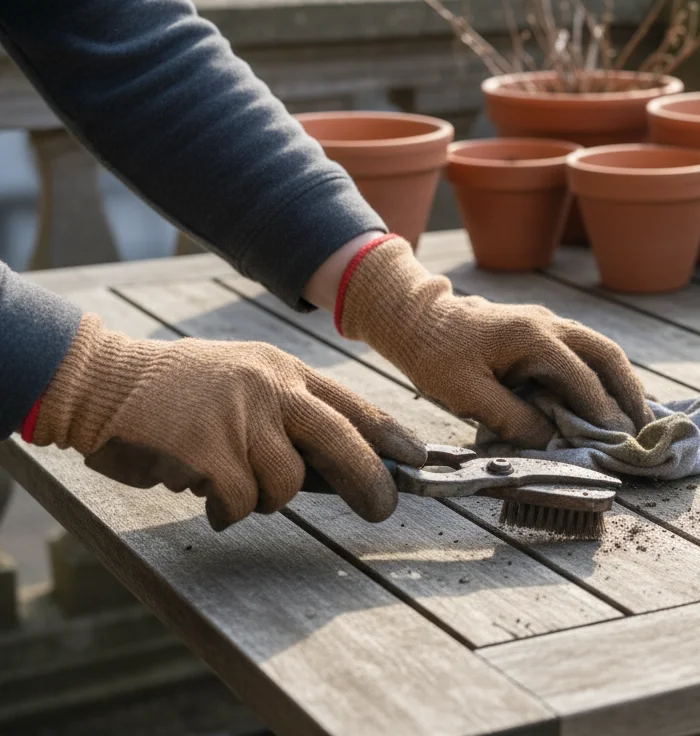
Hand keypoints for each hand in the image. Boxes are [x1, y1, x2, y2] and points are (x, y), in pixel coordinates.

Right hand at [30, 315, 424, 529]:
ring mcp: (240, 416)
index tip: (418, 459)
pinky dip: (227, 509)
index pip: (352, 404)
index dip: (390, 436)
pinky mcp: (209, 448)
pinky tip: (205, 493)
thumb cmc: (175, 394)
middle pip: (342, 441)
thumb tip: (342, 467)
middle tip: (382, 508)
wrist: (101, 381)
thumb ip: (288, 415)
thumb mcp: (243, 381)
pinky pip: (242, 500)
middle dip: (369, 481)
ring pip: (286, 484)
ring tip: (229, 482)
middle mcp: (269, 387)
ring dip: (263, 498)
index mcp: (282, 370)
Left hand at [336, 236, 653, 447]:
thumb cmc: (435, 356)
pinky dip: (604, 375)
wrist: (415, 318)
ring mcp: (549, 323)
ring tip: (636, 417)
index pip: (581, 378)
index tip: (618, 442)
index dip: (602, 412)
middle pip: (606, 355)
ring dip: (622, 382)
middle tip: (644, 428)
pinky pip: (585, 352)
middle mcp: (550, 324)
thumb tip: (551, 441)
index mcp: (532, 337)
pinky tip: (609, 398)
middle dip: (629, 392)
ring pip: (601, 350)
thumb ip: (511, 418)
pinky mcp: (543, 330)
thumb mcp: (465, 395)